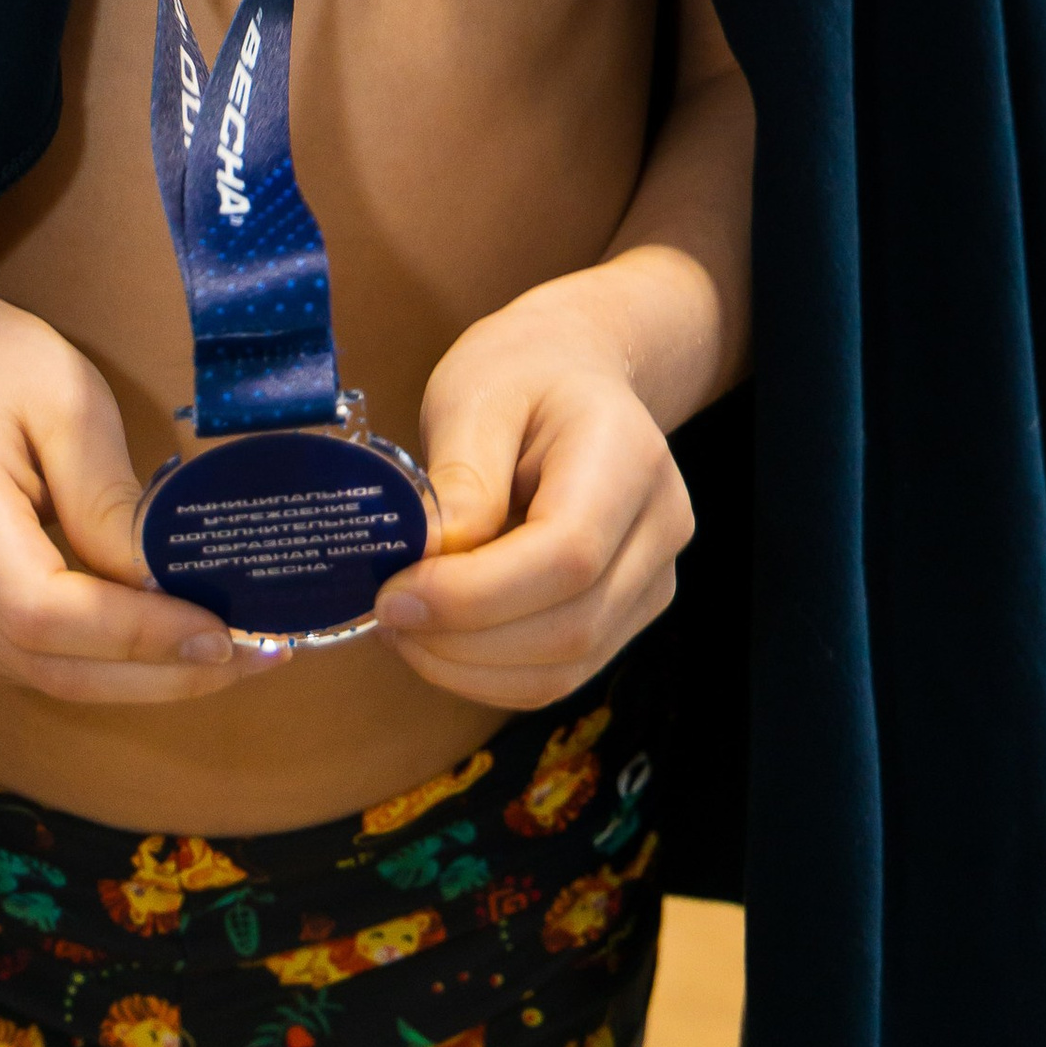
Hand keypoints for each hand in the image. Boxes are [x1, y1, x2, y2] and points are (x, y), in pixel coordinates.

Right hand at [0, 274, 267, 705]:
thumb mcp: (69, 399)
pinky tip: (167, 644)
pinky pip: (32, 663)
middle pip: (44, 662)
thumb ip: (111, 501)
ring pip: (43, 676)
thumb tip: (171, 589)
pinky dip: (105, 662)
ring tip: (232, 654)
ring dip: (142, 677)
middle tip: (256, 655)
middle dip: (158, 671)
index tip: (221, 633)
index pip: (39, 609)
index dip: (134, 634)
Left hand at [374, 267, 694, 707]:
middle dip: (463, 640)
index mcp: (628, 455)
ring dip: (469, 668)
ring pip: (565, 667)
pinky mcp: (627, 615)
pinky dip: (489, 674)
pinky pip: (559, 673)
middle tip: (384, 616)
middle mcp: (661, 524)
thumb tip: (429, 564)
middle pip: (571, 625)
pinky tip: (439, 639)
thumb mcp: (474, 395)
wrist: (575, 372)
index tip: (394, 594)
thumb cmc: (521, 374)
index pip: (567, 554)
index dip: (475, 594)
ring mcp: (653, 577)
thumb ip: (458, 480)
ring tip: (403, 628)